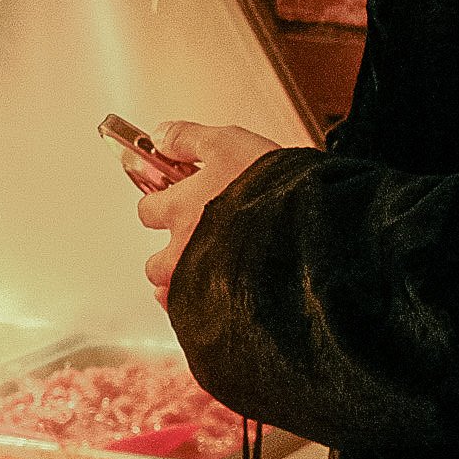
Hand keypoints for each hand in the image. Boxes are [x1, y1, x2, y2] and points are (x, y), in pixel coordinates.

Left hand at [135, 120, 280, 306]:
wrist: (310, 228)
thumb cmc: (271, 187)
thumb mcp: (228, 142)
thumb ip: (188, 139)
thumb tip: (159, 136)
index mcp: (180, 210)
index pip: (147, 211)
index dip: (159, 206)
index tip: (172, 203)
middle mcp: (184, 251)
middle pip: (155, 265)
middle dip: (168, 257)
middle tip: (194, 246)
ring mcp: (203, 285)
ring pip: (177, 297)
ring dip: (185, 289)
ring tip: (208, 281)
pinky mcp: (226, 311)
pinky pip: (203, 322)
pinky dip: (209, 316)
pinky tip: (227, 307)